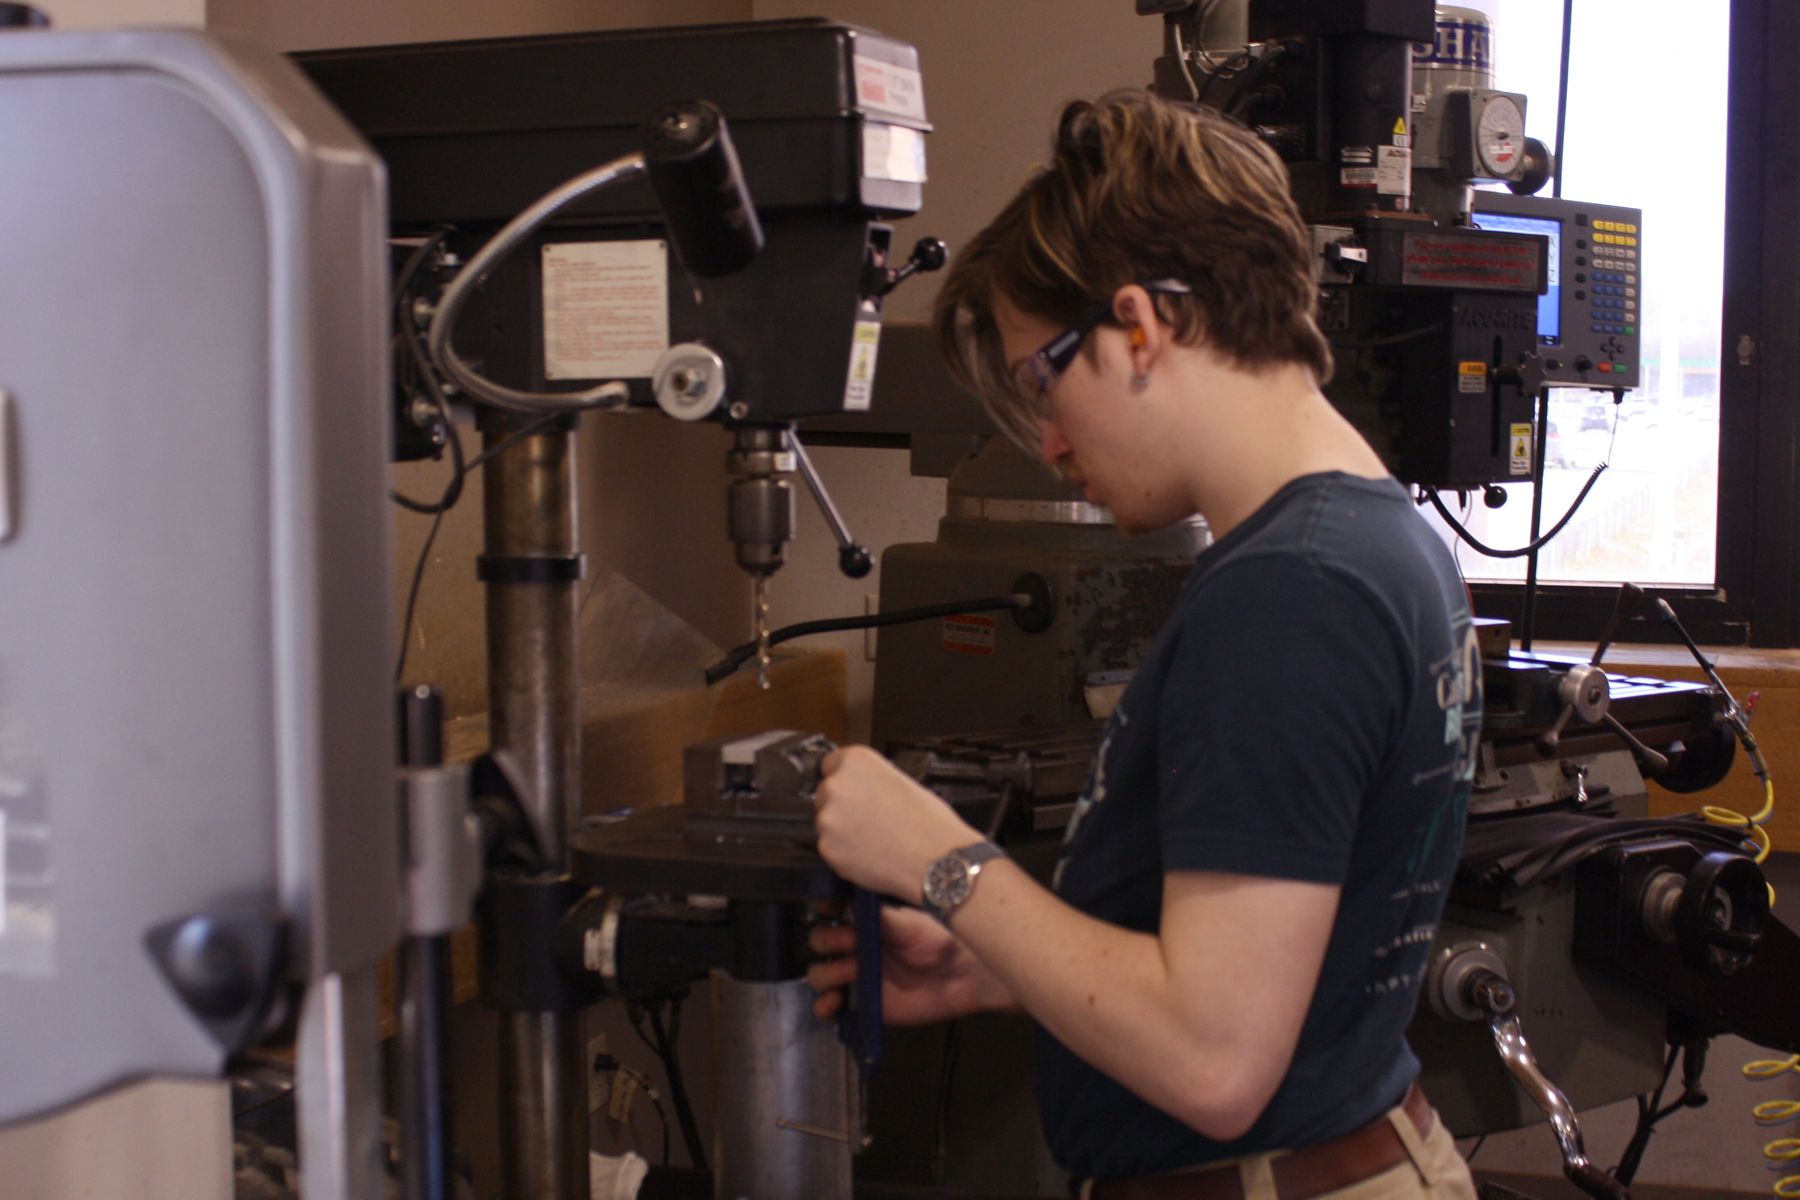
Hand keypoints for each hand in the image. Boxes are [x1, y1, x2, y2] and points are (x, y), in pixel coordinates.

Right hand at [806, 905, 1010, 1024]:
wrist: (962, 975)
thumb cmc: (937, 939)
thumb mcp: (903, 921)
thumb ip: (872, 915)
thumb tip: (844, 898)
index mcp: (863, 922)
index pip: (827, 914)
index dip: (823, 913)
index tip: (829, 910)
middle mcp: (856, 948)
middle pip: (818, 945)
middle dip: (827, 942)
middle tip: (851, 943)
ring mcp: (858, 978)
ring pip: (820, 976)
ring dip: (827, 973)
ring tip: (852, 971)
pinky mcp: (863, 1006)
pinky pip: (831, 1010)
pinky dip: (824, 1008)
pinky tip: (835, 1002)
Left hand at [813, 745, 975, 902]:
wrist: (937, 862)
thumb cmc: (929, 823)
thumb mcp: (902, 781)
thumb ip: (872, 780)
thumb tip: (861, 788)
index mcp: (856, 762)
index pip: (830, 764)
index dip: (844, 779)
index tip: (852, 790)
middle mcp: (837, 785)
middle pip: (825, 794)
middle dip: (842, 806)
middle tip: (869, 819)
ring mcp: (828, 818)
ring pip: (826, 823)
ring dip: (842, 831)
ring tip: (873, 839)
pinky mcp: (827, 848)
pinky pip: (830, 848)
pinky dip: (844, 853)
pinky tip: (869, 854)